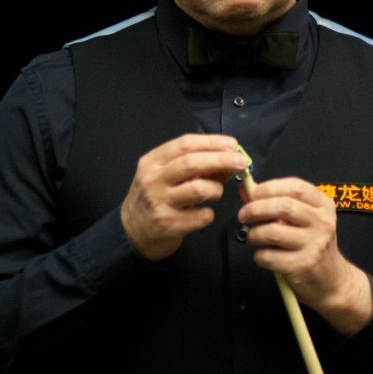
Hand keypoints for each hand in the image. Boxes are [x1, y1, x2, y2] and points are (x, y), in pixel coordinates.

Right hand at [121, 134, 247, 260]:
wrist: (131, 232)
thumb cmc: (153, 198)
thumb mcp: (162, 175)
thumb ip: (188, 166)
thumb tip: (224, 160)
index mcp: (152, 162)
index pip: (184, 144)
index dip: (211, 142)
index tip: (232, 145)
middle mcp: (153, 180)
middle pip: (192, 163)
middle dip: (221, 160)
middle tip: (241, 163)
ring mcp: (160, 203)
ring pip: (199, 189)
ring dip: (216, 189)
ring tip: (216, 193)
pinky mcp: (169, 224)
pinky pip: (202, 215)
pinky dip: (209, 213)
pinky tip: (203, 213)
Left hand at [238, 177, 372, 334]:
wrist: (332, 281)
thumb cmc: (313, 245)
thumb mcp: (304, 220)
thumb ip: (278, 202)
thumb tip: (246, 189)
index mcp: (324, 206)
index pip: (296, 187)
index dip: (270, 188)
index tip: (253, 193)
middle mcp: (322, 223)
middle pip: (283, 206)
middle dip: (256, 209)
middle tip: (243, 215)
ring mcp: (314, 245)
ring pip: (273, 232)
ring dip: (254, 234)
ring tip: (252, 237)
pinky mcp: (303, 266)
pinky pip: (270, 256)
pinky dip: (259, 255)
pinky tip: (263, 256)